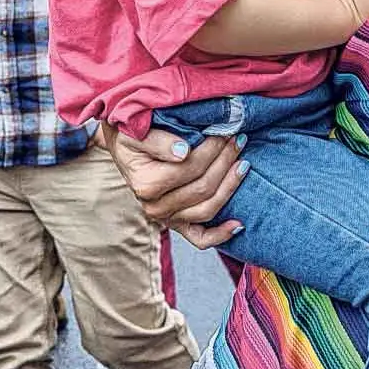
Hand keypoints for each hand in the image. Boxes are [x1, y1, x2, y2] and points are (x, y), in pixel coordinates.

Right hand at [102, 124, 245, 247]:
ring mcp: (167, 219)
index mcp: (147, 185)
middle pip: (203, 188)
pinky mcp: (177, 224)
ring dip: (230, 186)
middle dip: (224, 161)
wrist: (125, 149)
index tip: (224, 130)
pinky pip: (200, 238)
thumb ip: (159, 141)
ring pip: (207, 209)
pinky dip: (220, 234)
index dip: (211, 149)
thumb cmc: (131, 139)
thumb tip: (184, 151)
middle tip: (238, 138)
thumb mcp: (137, 132)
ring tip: (242, 163)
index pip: (189, 168)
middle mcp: (156, 207)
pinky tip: (238, 224)